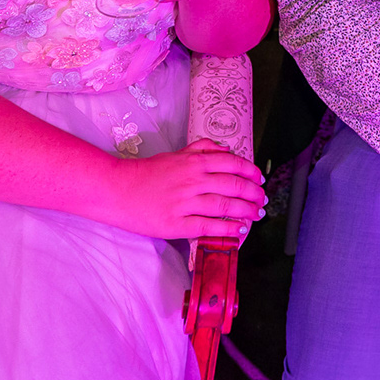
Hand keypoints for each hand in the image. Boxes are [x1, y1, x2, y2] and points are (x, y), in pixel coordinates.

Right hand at [107, 138, 266, 239]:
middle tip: (262, 200)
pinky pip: (207, 226)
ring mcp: (184, 202)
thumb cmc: (146, 173)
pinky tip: (238, 230)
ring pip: (224, 205)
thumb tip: (224, 149)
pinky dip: (227, 229)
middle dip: (253, 193)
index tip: (259, 179)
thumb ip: (200, 148)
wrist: (117, 190)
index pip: (232, 164)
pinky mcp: (175, 224)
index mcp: (193, 162)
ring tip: (255, 215)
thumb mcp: (175, 154)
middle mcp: (192, 180)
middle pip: (233, 186)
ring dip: (245, 211)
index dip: (251, 172)